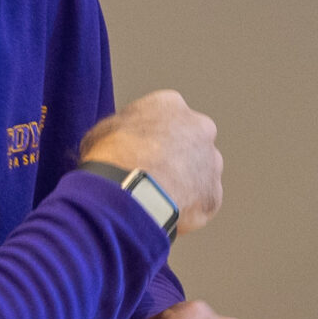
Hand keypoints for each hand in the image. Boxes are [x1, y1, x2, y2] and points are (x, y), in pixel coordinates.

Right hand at [80, 91, 221, 234]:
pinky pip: (200, 202)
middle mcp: (200, 128)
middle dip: (175, 158)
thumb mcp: (104, 131)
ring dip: (184, 184)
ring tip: (156, 199)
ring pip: (199, 173)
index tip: (139, 150)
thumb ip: (123, 130)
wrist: (129, 192)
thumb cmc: (111, 158)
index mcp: (171, 105)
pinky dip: (186, 209)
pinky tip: (164, 214)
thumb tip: (119, 140)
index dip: (150, 137)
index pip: (165, 117)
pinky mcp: (213, 195)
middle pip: (189, 143)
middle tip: (152, 175)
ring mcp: (211, 163)